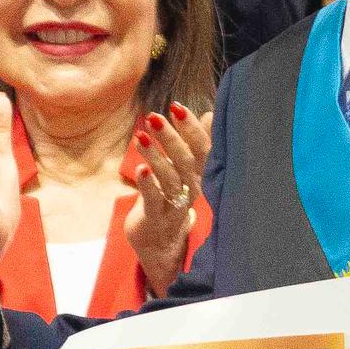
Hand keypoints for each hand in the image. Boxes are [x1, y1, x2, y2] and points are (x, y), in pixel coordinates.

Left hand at [124, 101, 210, 295]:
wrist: (162, 241)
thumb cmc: (175, 197)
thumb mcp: (187, 168)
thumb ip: (198, 142)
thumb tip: (209, 114)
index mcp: (200, 174)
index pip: (201, 148)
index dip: (190, 128)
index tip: (177, 107)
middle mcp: (192, 188)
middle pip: (185, 161)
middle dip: (170, 138)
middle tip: (155, 117)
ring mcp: (176, 204)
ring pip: (169, 178)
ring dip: (156, 156)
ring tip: (141, 137)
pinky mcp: (157, 217)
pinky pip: (154, 199)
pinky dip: (148, 184)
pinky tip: (140, 168)